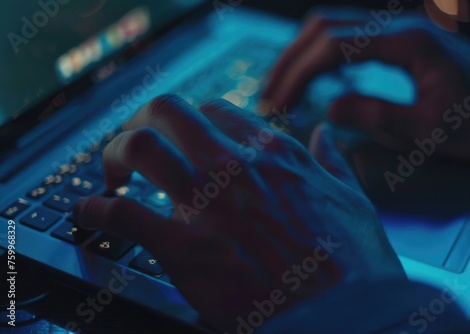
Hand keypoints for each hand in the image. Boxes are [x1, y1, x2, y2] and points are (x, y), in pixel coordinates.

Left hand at [73, 95, 402, 330]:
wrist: (348, 318)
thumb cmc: (355, 267)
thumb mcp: (354, 202)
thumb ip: (335, 162)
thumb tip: (328, 134)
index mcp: (276, 154)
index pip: (215, 111)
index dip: (189, 123)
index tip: (180, 140)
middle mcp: (238, 166)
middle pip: (168, 111)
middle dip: (142, 121)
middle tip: (136, 146)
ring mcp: (210, 204)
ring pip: (141, 148)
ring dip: (115, 155)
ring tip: (112, 176)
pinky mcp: (186, 249)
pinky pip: (123, 216)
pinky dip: (97, 212)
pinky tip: (90, 215)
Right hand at [262, 10, 469, 159]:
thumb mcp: (432, 129)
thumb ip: (379, 116)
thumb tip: (328, 110)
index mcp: (407, 42)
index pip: (333, 45)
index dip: (298, 72)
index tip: (277, 103)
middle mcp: (397, 26)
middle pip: (324, 27)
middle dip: (288, 61)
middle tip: (267, 98)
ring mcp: (396, 31)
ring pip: (331, 28)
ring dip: (299, 56)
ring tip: (280, 89)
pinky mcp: (397, 42)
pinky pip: (346, 40)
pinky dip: (319, 58)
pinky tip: (311, 80)